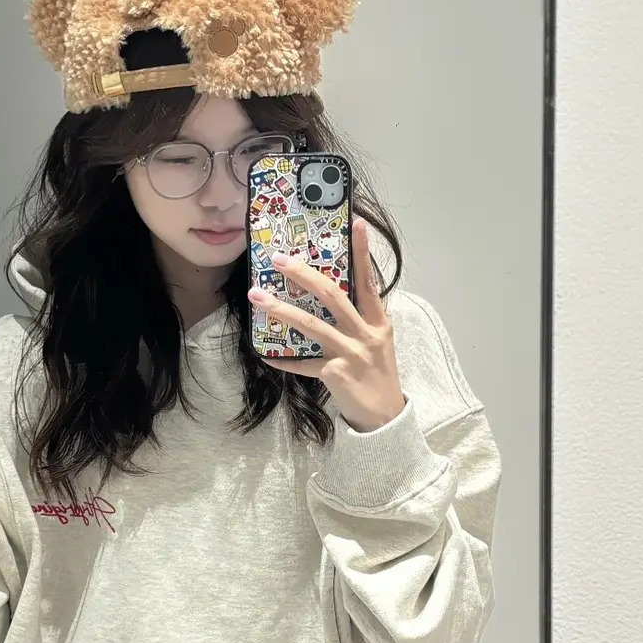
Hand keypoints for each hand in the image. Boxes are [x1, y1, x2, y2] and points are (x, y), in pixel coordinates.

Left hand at [250, 217, 405, 433]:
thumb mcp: (377, 341)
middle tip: (278, 259)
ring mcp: (350, 353)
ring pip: (312, 325)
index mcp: (378, 321)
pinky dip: (283, 360)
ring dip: (281, 309)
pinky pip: (302, 364)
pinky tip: (266, 354)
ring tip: (257, 296)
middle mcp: (366, 333)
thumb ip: (359, 319)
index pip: (369, 280)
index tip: (356, 224)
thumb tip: (329, 294)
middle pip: (332, 295)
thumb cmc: (378, 375)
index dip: (362, 252)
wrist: (385, 418)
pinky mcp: (336, 374)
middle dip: (303, 274)